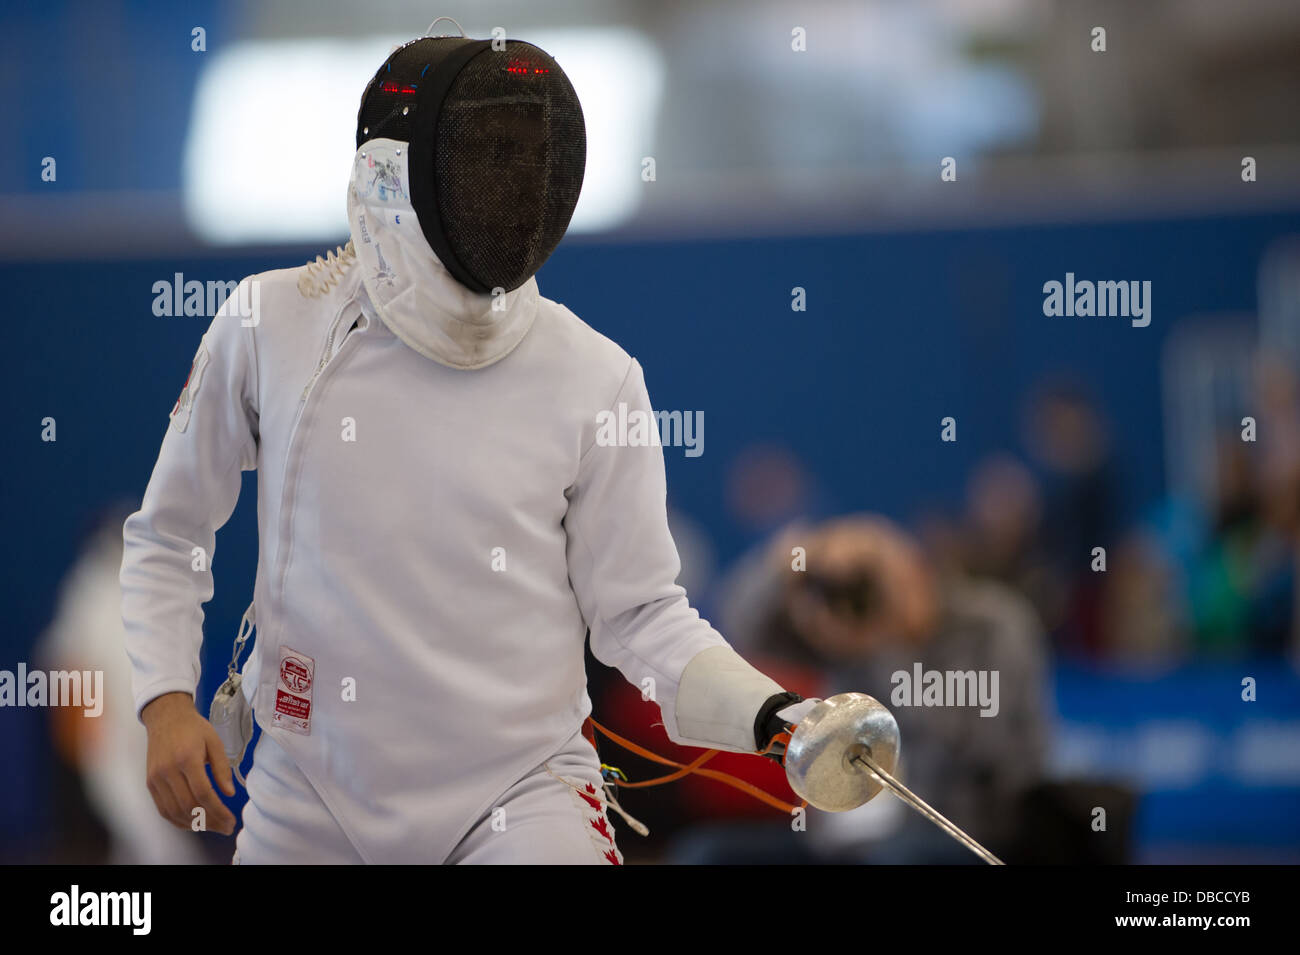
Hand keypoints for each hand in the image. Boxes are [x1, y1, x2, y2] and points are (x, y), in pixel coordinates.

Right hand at [141, 692, 237, 835]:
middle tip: (226, 827)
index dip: (218, 811)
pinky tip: (193, 823)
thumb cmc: (193, 728)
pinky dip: (178, 820)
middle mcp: (168, 771)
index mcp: (186, 758)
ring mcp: (156, 778)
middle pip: (188, 806)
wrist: (166, 717)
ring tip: (213, 826)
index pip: (203, 793)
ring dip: (194, 824)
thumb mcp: (214, 742)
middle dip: (209, 821)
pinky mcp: (150, 783)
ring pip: (174, 811)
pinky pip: (162, 809)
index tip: (231, 821)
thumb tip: (229, 793)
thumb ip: (222, 768)